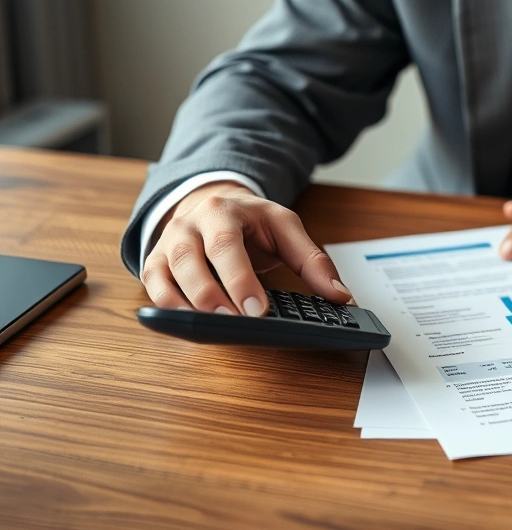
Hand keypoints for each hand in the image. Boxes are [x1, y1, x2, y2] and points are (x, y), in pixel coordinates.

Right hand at [141, 181, 350, 314]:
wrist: (212, 201)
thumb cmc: (250, 220)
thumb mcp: (286, 228)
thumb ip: (312, 261)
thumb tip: (340, 295)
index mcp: (223, 211)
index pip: (227, 245)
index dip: (240, 280)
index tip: (258, 310)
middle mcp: (189, 225)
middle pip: (190, 261)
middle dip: (211, 296)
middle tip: (235, 321)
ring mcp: (168, 244)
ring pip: (166, 275)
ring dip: (185, 306)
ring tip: (211, 328)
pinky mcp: (156, 263)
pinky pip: (153, 287)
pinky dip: (165, 307)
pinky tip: (185, 323)